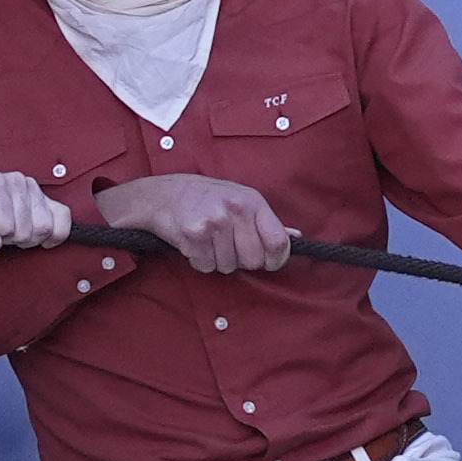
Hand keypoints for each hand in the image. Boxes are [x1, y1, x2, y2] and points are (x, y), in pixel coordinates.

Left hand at [0, 168, 72, 254]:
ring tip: (13, 232)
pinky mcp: (47, 196)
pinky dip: (55, 233)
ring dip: (30, 238)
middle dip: (13, 240)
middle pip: (28, 229)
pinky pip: (63, 216)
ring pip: (45, 227)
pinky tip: (40, 237)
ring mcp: (32, 186)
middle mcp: (14, 180)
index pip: (6, 226)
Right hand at [92, 171, 293, 273]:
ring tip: (209, 241)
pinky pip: (206, 265)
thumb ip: (268, 222)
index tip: (268, 262)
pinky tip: (195, 244)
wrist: (166, 194)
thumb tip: (296, 237)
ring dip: (217, 260)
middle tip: (227, 246)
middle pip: (253, 261)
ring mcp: (214, 222)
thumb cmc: (208, 198)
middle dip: (241, 261)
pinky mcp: (193, 234)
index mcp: (253, 202)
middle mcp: (235, 210)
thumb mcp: (242, 200)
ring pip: (227, 266)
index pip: (278, 242)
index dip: (276, 259)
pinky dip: (200, 261)